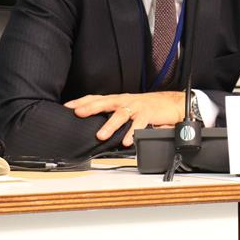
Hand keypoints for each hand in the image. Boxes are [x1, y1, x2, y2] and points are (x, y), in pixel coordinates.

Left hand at [64, 91, 185, 145]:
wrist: (172, 103)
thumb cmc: (148, 107)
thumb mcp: (128, 108)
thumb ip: (114, 114)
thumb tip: (95, 125)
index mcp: (119, 99)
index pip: (97, 98)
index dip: (82, 101)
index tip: (67, 107)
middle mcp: (126, 101)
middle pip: (105, 102)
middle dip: (91, 107)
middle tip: (78, 113)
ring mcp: (137, 106)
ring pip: (120, 114)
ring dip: (110, 125)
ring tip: (101, 135)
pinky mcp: (148, 114)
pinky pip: (139, 124)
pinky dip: (132, 133)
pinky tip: (127, 141)